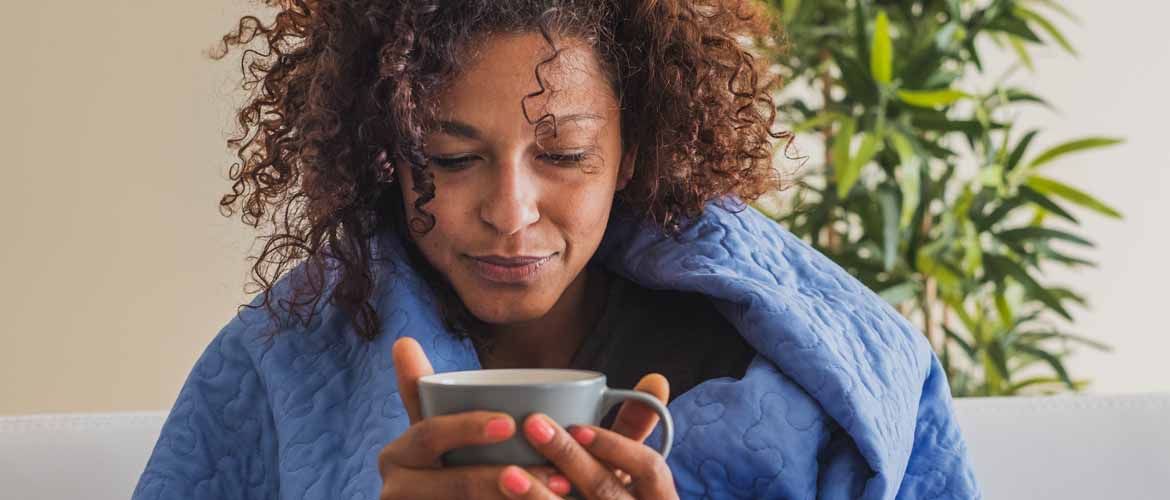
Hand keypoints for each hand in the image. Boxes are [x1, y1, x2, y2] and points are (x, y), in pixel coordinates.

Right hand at [377, 338, 572, 498]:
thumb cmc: (441, 468)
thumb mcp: (433, 435)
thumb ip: (420, 391)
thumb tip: (402, 341)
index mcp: (398, 456)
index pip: (432, 434)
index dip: (467, 428)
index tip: (508, 422)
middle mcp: (396, 490)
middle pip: (456, 483)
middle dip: (506, 478)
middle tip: (555, 473)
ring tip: (564, 493)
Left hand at [508, 374, 679, 499]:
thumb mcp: (637, 479)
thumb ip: (638, 432)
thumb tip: (655, 378)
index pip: (650, 468)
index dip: (616, 446)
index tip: (580, 427)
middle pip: (605, 491)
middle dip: (568, 458)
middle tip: (532, 424)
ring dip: (538, 498)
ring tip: (507, 473)